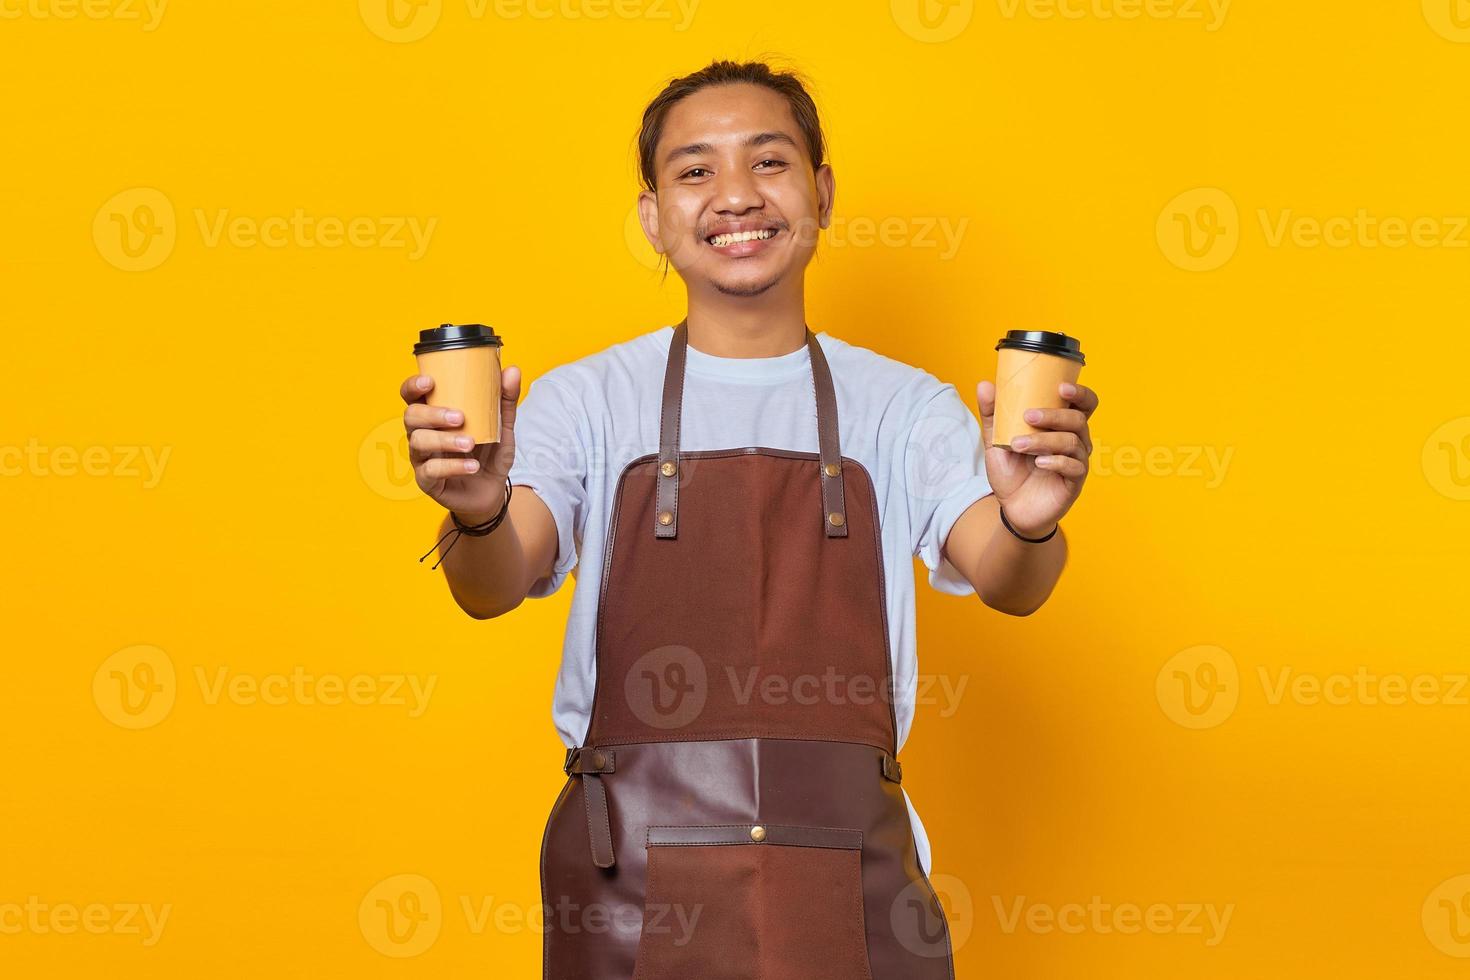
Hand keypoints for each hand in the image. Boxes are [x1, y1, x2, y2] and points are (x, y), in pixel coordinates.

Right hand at [399, 367, 521, 521]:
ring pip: (419, 442)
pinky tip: (472, 466)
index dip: (413, 386)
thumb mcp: (502, 424)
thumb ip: (505, 399)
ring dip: (445, 440)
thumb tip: (512, 370)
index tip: (429, 382)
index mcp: (434, 413)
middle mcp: (422, 432)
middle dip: (433, 414)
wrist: (493, 490)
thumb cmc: (490, 452)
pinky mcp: (427, 480)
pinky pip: (431, 471)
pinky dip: (453, 466)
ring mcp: (422, 457)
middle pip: (410, 416)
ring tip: (470, 443)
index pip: (411, 395)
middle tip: (460, 417)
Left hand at [975, 379, 1098, 536]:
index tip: (1061, 387)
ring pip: (1073, 442)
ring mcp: (1076, 462)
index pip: (1083, 404)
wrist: (1011, 508)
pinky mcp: (1074, 483)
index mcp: (1061, 426)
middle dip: (1055, 415)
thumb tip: (984, 385)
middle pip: (1079, 419)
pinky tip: (1039, 463)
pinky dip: (1056, 462)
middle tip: (1029, 416)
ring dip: (1044, 440)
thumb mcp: (996, 441)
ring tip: (1018, 445)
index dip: (1080, 393)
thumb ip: (992, 414)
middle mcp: (1074, 441)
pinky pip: (1074, 467)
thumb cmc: (1011, 471)